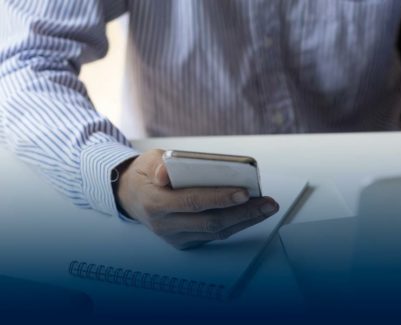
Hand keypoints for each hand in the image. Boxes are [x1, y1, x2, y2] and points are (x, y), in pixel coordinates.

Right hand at [114, 149, 278, 249]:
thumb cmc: (147, 174)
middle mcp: (165, 224)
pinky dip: (236, 224)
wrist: (130, 196)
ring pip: (216, 232)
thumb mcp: (149, 160)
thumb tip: (166, 173)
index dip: (219, 198)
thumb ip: (160, 164)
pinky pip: (215, 235)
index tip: (244, 192)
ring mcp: (176, 236)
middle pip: (210, 222)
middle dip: (243, 213)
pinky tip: (253, 213)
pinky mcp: (186, 241)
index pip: (192, 202)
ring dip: (246, 220)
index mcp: (155, 203)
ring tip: (267, 206)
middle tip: (267, 202)